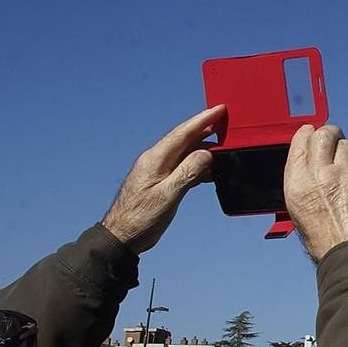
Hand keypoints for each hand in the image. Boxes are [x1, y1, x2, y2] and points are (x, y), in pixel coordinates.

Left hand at [99, 106, 222, 253]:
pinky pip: (182, 167)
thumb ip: (187, 172)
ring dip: (204, 149)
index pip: (182, 134)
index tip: (219, 109)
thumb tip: (207, 153)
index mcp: (155, 159)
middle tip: (226, 122)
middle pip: (184, 140)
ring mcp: (157, 171)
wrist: (121, 236)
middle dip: (205, 129)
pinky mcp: (160, 182)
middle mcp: (155, 160)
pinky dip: (198, 166)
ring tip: (224, 147)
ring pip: (185, 154)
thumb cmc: (141, 218)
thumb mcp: (168, 196)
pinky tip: (211, 171)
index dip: (202, 120)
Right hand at [284, 124, 347, 261]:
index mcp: (297, 184)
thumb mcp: (299, 213)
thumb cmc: (324, 242)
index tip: (311, 131)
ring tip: (347, 167)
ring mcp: (345, 175)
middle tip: (334, 138)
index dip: (307, 133)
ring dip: (347, 152)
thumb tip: (310, 168)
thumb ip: (304, 186)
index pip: (300, 143)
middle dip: (330, 133)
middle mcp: (319, 175)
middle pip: (325, 135)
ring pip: (347, 146)